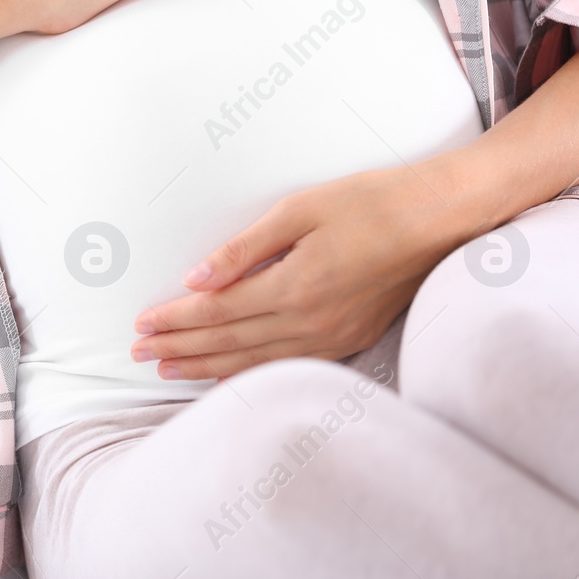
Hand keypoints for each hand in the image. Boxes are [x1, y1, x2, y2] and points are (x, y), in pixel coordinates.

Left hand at [129, 162, 480, 379]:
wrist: (440, 219)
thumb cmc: (370, 202)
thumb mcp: (299, 209)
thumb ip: (244, 248)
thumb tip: (197, 278)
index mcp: (294, 287)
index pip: (217, 311)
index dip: (175, 319)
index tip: (141, 324)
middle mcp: (311, 321)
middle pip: (228, 342)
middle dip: (179, 347)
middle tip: (139, 352)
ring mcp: (332, 336)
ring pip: (254, 361)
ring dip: (206, 366)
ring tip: (167, 369)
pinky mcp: (349, 340)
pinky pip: (285, 366)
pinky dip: (248, 373)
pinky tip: (225, 376)